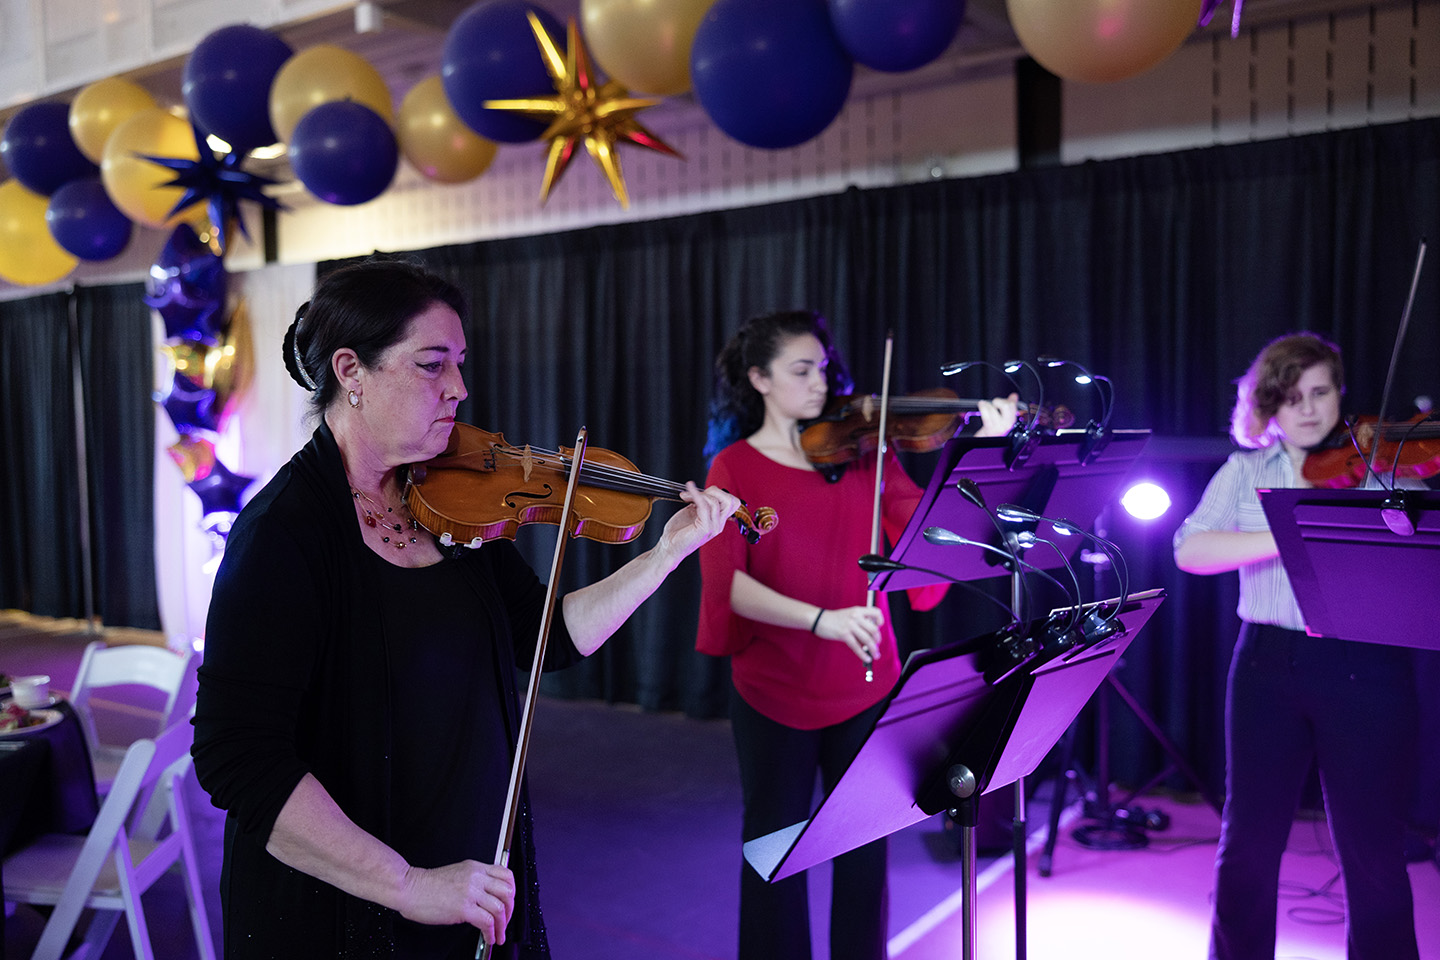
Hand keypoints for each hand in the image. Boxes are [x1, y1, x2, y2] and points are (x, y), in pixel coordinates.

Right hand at [397, 860, 515, 943]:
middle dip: (510, 910)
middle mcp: (476, 877)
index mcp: (475, 868)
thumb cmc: (427, 884)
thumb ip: (474, 880)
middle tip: (506, 922)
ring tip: (498, 936)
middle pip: (507, 892)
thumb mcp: (457, 873)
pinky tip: (488, 938)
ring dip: (502, 926)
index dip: (512, 891)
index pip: (506, 875)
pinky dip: (491, 933)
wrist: (409, 888)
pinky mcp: (463, 908)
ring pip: (499, 908)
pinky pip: (487, 921)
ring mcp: (470, 892)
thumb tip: (487, 896)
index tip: (509, 904)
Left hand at [656, 483, 740, 561]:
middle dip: (714, 491)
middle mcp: (718, 525)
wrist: (669, 548)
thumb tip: (701, 492)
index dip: (718, 493)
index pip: (732, 502)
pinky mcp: (704, 528)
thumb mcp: (692, 513)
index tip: (702, 492)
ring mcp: (713, 527)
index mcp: (717, 521)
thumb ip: (700, 503)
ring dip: (698, 494)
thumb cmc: (678, 532)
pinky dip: (695, 495)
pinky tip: (686, 494)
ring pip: (715, 502)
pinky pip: (704, 506)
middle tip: (697, 493)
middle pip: (730, 501)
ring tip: (685, 496)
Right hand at [813, 604, 884, 664]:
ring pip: (867, 639)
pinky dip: (863, 654)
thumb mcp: (849, 614)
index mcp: (858, 610)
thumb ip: (860, 622)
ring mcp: (850, 625)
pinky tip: (866, 658)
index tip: (879, 627)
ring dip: (874, 649)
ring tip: (876, 655)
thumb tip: (870, 638)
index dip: (880, 620)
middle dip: (878, 640)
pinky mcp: (844, 634)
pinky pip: (857, 646)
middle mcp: (856, 616)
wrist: (819, 619)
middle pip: (874, 629)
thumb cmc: (834, 619)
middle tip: (877, 645)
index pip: (876, 612)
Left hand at [975, 393, 1019, 437]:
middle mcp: (1008, 425)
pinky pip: (986, 416)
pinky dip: (983, 407)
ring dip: (987, 404)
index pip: (1013, 405)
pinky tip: (981, 404)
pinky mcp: (990, 429)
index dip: (1006, 400)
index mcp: (1013, 420)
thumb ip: (1010, 405)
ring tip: (984, 404)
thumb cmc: (996, 428)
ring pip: (994, 409)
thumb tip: (1014, 396)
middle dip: (998, 401)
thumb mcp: (1004, 417)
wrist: (988, 440)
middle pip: (1006, 406)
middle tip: (994, 402)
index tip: (1002, 400)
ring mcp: (999, 427)